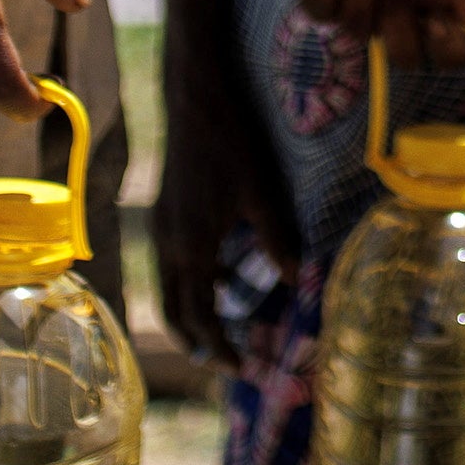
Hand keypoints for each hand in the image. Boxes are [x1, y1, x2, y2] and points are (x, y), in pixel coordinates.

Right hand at [150, 55, 298, 366]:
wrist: (195, 96)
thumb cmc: (232, 141)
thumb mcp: (263, 192)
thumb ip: (279, 240)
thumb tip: (301, 282)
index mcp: (192, 247)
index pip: (201, 316)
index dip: (221, 347)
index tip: (244, 368)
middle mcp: (169, 243)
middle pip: (175, 310)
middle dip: (198, 341)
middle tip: (227, 363)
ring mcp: (163, 226)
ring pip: (170, 286)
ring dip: (192, 313)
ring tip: (221, 331)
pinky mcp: (165, 210)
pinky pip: (174, 261)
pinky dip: (193, 280)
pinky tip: (221, 277)